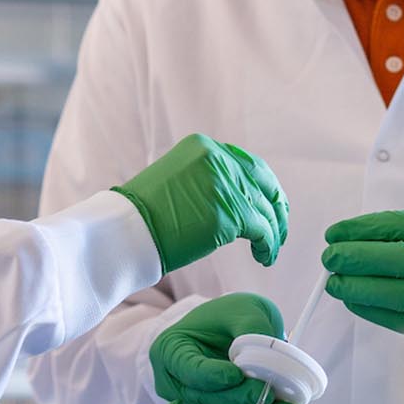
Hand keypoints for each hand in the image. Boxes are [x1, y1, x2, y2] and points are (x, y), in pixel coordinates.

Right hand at [112, 134, 288, 270]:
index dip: (265, 186)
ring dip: (273, 232)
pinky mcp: (228, 215)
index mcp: (203, 147)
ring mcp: (223, 186)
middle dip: (276, 207)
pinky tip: (264, 256)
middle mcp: (217, 160)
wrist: (124, 230)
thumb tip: (236, 196)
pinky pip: (262, 230)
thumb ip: (207, 179)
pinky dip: (268, 245)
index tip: (271, 203)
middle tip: (279, 227)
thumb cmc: (143, 213)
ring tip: (270, 249)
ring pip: (265, 210)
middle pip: (263, 183)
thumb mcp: (177, 179)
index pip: (248, 164)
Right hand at [147, 293, 305, 403]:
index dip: (211, 375)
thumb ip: (253, 327)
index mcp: (171, 350)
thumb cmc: (227, 318)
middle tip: (265, 394)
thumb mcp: (241, 309)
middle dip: (238, 398)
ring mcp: (194, 402)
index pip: (186, 368)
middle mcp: (177, 382)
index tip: (236, 374)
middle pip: (205, 398)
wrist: (227, 331)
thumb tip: (273, 355)